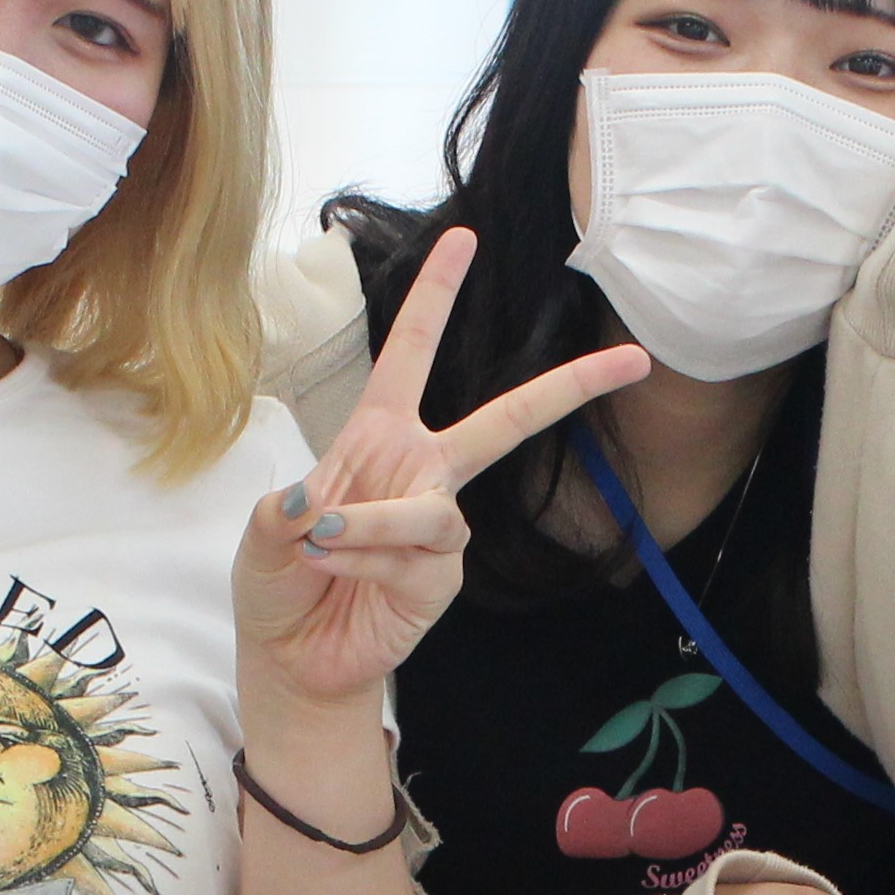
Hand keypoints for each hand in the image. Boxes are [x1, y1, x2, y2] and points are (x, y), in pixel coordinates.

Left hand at [234, 226, 648, 711]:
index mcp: (378, 436)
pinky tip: (336, 570)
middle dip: (568, 387)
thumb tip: (314, 503)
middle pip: (505, 421)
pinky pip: (417, 554)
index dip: (435, 295)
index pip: (411, 354)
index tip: (463, 236)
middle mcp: (421, 471)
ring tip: (319, 543)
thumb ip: (284, 509)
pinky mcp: (443, 577)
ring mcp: (438, 526)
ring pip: (433, 508)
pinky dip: (368, 560)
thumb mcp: (262, 533)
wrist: (291, 657)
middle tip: (632, 359)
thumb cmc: (280, 583)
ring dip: (370, 524)